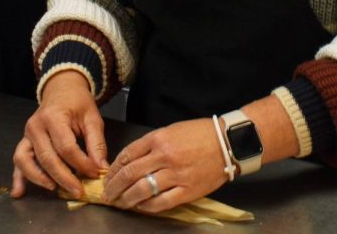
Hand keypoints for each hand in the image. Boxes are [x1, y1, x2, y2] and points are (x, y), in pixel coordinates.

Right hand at [11, 70, 107, 197]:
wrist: (61, 89)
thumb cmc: (77, 102)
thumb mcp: (92, 118)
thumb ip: (97, 144)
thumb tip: (101, 169)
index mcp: (53, 117)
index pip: (66, 147)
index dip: (81, 163)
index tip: (95, 173)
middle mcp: (36, 126)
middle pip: (47, 158)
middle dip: (64, 178)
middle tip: (79, 191)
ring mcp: (26, 134)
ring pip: (26, 161)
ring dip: (39, 179)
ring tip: (56, 189)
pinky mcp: (24, 142)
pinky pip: (18, 161)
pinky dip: (18, 178)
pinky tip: (19, 192)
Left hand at [101, 118, 228, 213]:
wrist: (229, 143)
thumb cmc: (201, 134)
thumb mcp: (172, 130)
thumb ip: (151, 145)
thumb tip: (131, 161)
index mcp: (158, 139)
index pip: (127, 155)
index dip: (113, 169)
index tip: (108, 176)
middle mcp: (164, 157)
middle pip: (129, 174)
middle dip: (114, 187)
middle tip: (107, 194)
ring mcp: (175, 175)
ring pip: (141, 191)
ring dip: (126, 199)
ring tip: (120, 203)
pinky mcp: (187, 191)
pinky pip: (160, 203)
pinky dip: (146, 207)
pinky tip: (140, 207)